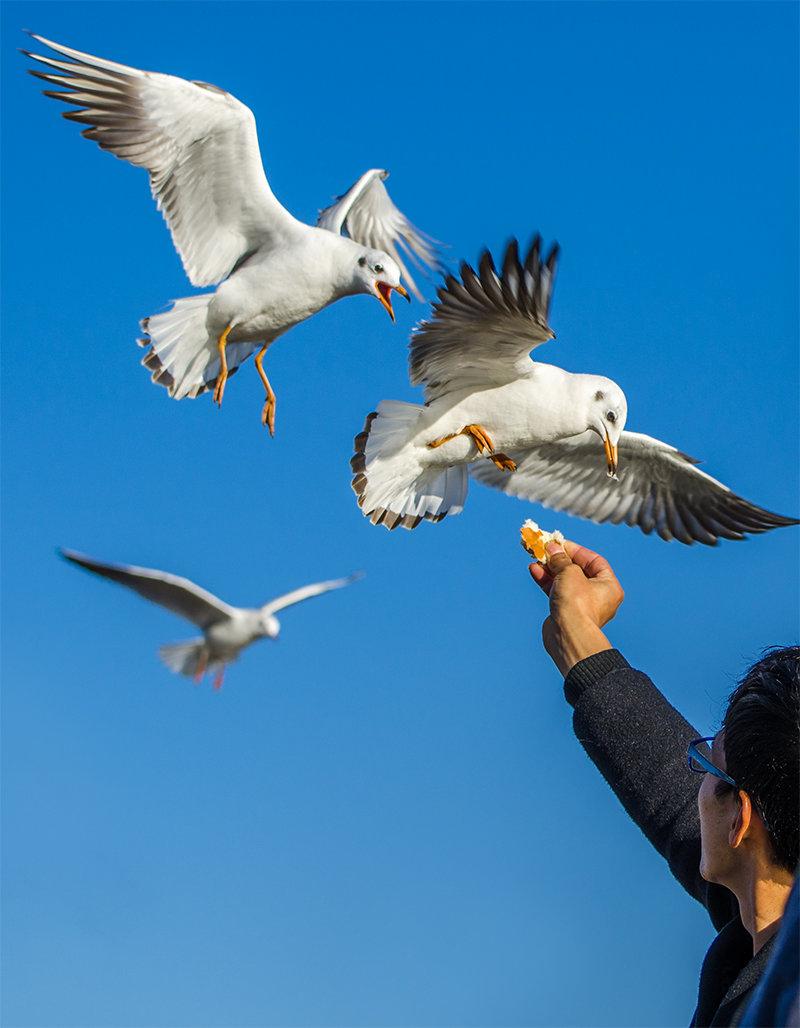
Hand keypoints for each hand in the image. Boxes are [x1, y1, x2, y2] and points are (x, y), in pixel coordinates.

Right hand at [529, 540, 624, 676]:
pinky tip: (534, 570)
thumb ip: (561, 559)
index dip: (576, 550)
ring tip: (536, 558)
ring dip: (550, 568)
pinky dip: (546, 581)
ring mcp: (581, 605)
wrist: (568, 635)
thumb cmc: (577, 603)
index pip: (594, 561)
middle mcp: (598, 596)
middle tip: (545, 549)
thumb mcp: (570, 572)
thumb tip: (553, 549)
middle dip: (560, 559)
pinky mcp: (566, 612)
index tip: (560, 543)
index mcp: (608, 586)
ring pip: (564, 581)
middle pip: (577, 570)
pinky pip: (556, 591)